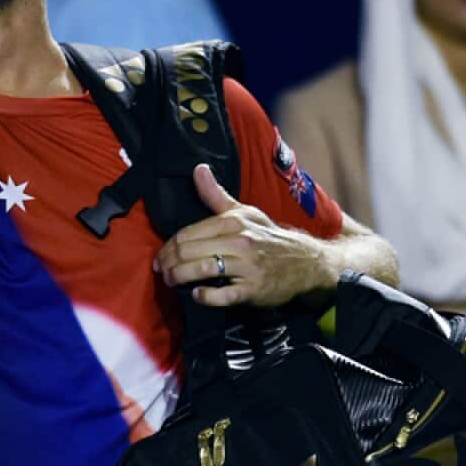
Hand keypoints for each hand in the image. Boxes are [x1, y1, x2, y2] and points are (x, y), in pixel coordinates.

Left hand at [154, 164, 335, 307]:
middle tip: (162, 271)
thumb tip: (198, 169)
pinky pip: (222, 295)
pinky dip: (205, 296)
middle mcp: (239, 241)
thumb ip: (215, 194)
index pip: (187, 234)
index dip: (168, 247)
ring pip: (201, 270)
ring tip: (172, 282)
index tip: (160, 256)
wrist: (305, 261)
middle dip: (168, 263)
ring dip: (179, 278)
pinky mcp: (253, 289)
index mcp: (233, 222)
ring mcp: (247, 266)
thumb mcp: (244, 212)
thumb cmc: (268, 237)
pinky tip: (197, 294)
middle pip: (189, 252)